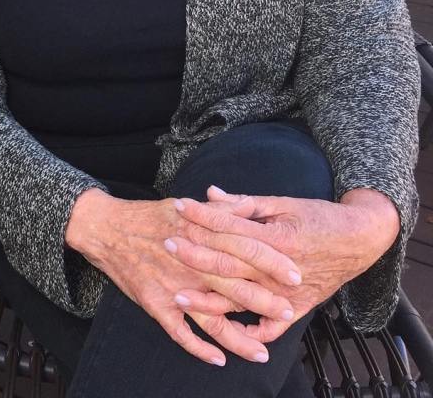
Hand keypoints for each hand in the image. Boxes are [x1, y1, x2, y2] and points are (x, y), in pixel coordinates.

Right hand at [66, 189, 298, 366]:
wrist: (105, 228)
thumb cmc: (148, 217)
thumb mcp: (184, 206)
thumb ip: (218, 210)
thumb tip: (247, 208)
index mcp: (199, 235)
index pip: (243, 249)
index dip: (271, 263)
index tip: (296, 274)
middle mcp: (189, 263)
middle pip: (234, 286)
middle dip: (264, 302)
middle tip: (288, 312)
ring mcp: (172, 286)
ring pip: (211, 318)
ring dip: (238, 338)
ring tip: (261, 352)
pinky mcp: (155, 303)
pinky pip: (180, 332)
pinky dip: (199, 348)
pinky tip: (217, 359)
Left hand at [169, 186, 400, 342]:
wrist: (360, 239)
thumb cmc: (318, 216)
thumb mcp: (283, 202)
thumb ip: (245, 202)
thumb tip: (210, 194)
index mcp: (278, 238)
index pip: (231, 227)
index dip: (203, 216)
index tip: (178, 206)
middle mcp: (281, 269)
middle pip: (230, 264)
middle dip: (195, 254)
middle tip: (167, 243)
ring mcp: (289, 293)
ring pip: (242, 300)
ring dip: (209, 300)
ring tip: (179, 296)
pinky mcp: (298, 308)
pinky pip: (271, 328)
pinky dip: (249, 332)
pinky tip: (224, 330)